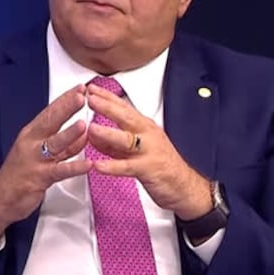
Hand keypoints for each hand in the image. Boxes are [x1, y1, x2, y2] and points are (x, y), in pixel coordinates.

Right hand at [0, 84, 90, 244]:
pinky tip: (87, 164)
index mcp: (32, 133)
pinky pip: (59, 171)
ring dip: (69, 134)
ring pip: (54, 144)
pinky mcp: (39, 178)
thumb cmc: (21, 173)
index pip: (50, 112)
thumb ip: (65, 144)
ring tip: (84, 125)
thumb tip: (85, 133)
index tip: (80, 87)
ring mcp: (35, 160)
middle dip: (67, 107)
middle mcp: (32, 143)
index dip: (65, 99)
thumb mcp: (42, 153)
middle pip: (51, 121)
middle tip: (82, 95)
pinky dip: (74, 167)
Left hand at [85, 83, 211, 220]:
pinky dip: (112, 166)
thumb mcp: (136, 149)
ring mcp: (148, 151)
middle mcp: (147, 135)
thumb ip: (113, 142)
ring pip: (126, 140)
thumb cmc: (160, 164)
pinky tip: (98, 165)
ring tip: (91, 128)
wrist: (183, 185)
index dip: (107, 97)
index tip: (92, 88)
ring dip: (108, 133)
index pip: (124, 107)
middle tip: (90, 98)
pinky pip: (128, 167)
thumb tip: (91, 134)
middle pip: (126, 117)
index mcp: (144, 126)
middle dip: (107, 106)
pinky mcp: (148, 169)